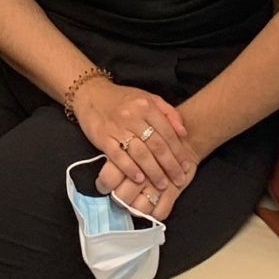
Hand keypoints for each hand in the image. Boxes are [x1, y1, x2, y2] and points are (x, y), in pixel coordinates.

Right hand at [73, 78, 192, 212]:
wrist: (91, 94)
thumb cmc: (123, 99)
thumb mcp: (148, 98)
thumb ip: (168, 113)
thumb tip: (183, 133)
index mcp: (146, 106)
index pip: (167, 133)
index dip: (179, 152)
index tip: (187, 166)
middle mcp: (132, 116)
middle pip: (156, 145)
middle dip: (170, 165)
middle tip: (179, 180)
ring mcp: (116, 128)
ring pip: (140, 153)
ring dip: (153, 171)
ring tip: (162, 184)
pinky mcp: (102, 137)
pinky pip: (118, 156)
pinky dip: (129, 169)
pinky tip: (139, 179)